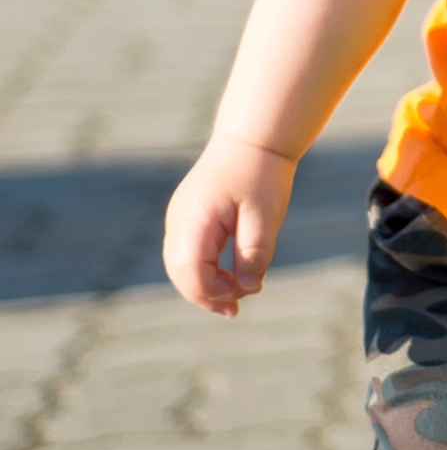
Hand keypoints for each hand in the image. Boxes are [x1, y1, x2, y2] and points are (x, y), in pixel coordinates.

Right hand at [163, 134, 297, 317]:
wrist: (253, 137)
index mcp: (194, 221)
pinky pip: (186, 252)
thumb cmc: (262, 174)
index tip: (244, 297)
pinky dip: (202, 269)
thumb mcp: (265, 216)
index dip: (214, 293)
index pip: (191, 274)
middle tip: (235, 311)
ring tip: (232, 300)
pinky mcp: (186, 215)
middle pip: (180, 274)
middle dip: (206, 296)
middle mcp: (178, 221)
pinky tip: (226, 276)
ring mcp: (178, 217)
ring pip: (179, 265)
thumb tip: (248, 289)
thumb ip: (254, 254)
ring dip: (203, 285)